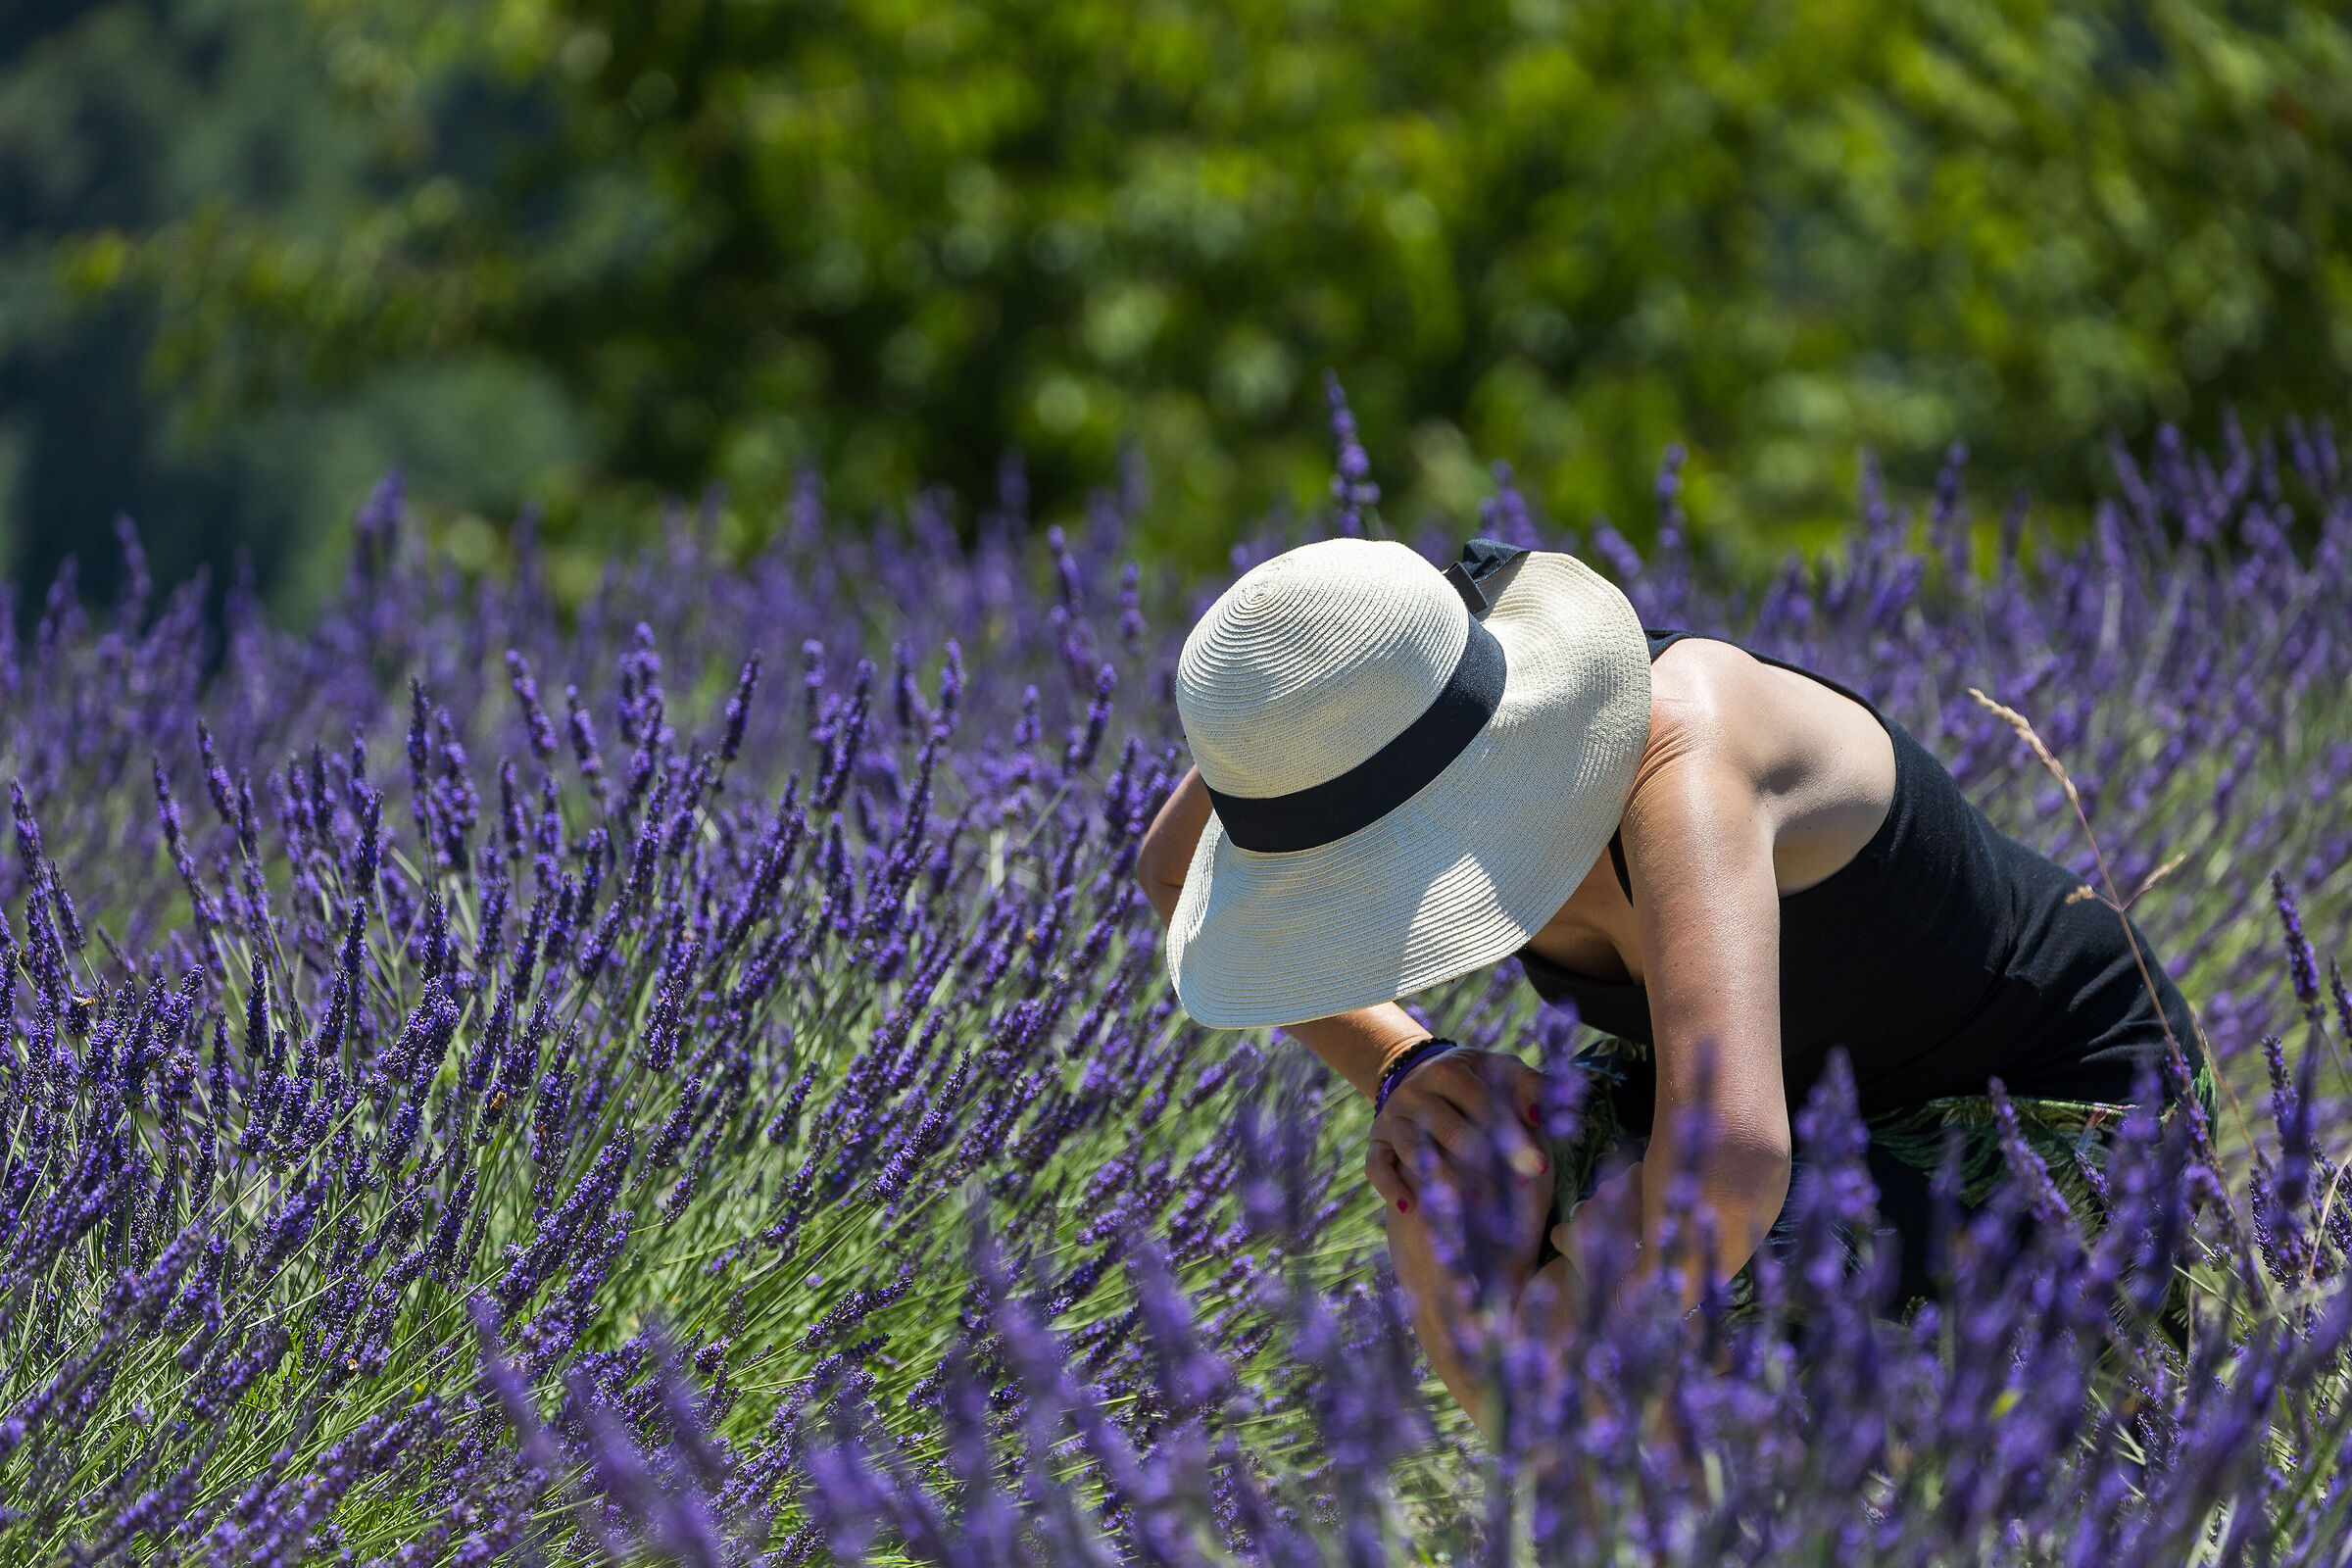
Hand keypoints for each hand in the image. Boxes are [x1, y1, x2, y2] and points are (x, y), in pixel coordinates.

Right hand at [1366, 1046, 1551, 1234]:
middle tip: (1510, 1191)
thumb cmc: (1476, 1082)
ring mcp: (1392, 1117)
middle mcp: (1414, 1092)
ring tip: (1469, 1203)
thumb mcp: (1502, 1070)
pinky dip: (1390, 1186)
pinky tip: (1411, 1207)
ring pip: (1412, 1147)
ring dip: (1440, 1176)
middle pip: (1447, 1127)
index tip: (1538, 1167)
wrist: (1420, 1079)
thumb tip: (1536, 1116)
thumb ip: (1528, 1085)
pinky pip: (1376, 1165)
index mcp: (1447, 1071)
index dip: (1511, 1135)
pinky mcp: (1376, 1142)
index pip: (1481, 1103)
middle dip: (1481, 1161)